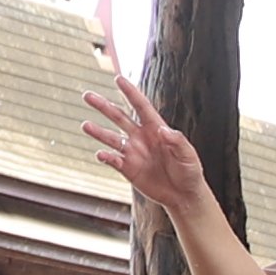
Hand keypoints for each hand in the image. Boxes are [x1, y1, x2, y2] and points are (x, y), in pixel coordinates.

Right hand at [80, 67, 213, 225]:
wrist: (183, 196)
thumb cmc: (190, 172)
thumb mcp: (188, 154)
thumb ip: (176, 141)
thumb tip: (163, 130)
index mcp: (156, 128)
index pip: (140, 106)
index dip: (130, 92)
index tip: (118, 78)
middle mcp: (141, 137)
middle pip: (119, 117)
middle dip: (103, 106)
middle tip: (88, 96)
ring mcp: (133, 153)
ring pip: (111, 138)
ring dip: (98, 132)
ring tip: (85, 125)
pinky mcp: (128, 169)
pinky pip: (114, 161)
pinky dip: (106, 157)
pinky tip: (100, 154)